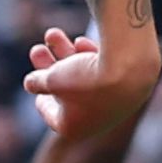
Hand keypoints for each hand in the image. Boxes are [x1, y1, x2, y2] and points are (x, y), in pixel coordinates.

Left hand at [23, 27, 158, 139]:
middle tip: (37, 49)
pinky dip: (88, 57)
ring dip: (65, 55)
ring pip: (83, 77)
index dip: (40, 97)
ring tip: (51, 34)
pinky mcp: (128, 87)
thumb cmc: (85, 78)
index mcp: (73, 128)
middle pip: (66, 92)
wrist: (130, 69)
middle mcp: (94, 121)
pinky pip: (102, 73)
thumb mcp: (52, 78)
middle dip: (48, 67)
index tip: (34, 82)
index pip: (51, 115)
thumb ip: (38, 81)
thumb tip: (30, 83)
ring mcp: (113, 105)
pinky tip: (80, 41)